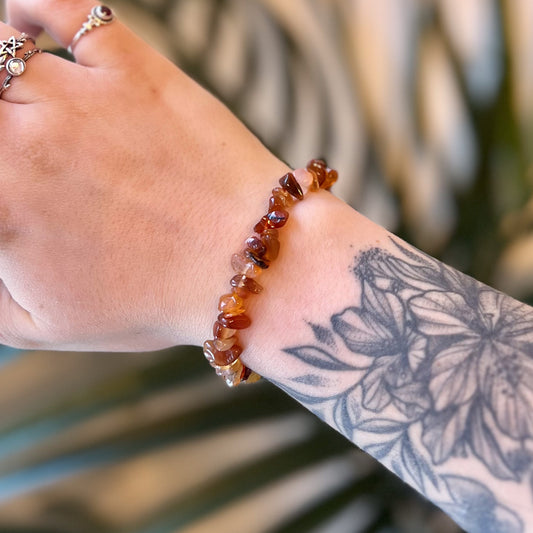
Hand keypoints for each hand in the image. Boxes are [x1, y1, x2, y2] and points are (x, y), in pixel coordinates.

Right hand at [0, 0, 287, 351]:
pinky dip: (31, 5)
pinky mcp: (132, 67)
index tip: (5, 175)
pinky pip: (61, 7)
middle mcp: (24, 142)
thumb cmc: (156, 301)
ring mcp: (79, 97)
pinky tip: (26, 20)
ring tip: (18, 90)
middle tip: (15, 138)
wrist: (244, 265)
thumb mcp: (51, 325)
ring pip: (0, 50)